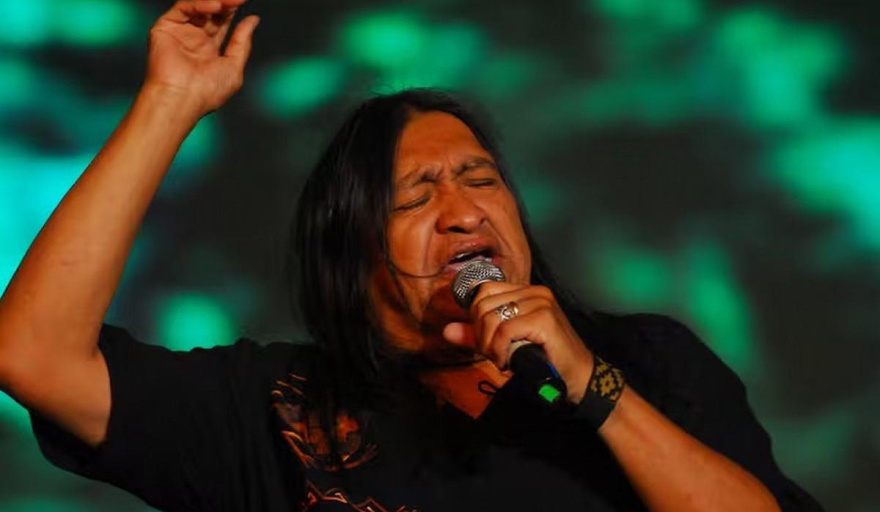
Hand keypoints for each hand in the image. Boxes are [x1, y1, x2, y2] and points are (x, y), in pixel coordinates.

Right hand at [145, 0, 258, 115]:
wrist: (182, 98)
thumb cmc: (208, 91)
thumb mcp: (234, 66)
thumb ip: (242, 42)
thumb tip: (253, 20)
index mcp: (209, 50)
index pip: (222, 22)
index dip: (232, 11)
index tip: (244, 1)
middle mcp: (194, 39)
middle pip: (211, 12)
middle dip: (226, 4)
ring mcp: (179, 32)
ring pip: (197, 6)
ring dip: (216, 2)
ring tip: (230, 1)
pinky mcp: (165, 27)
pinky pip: (183, 7)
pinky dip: (199, 3)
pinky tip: (215, 5)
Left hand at [442, 282, 594, 402]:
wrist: (577, 377)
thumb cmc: (542, 359)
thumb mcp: (504, 344)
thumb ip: (477, 335)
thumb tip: (447, 331)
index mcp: (525, 291)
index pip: (483, 292)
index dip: (476, 319)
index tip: (487, 341)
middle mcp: (534, 291)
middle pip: (483, 304)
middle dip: (481, 334)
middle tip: (495, 354)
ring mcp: (540, 302)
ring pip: (491, 317)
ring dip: (490, 345)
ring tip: (503, 359)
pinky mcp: (544, 318)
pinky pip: (504, 330)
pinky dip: (500, 350)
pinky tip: (508, 361)